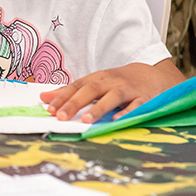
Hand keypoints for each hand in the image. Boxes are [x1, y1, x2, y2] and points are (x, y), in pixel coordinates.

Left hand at [40, 61, 179, 123]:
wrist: (151, 75)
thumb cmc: (117, 83)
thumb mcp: (94, 84)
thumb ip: (70, 92)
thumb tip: (43, 98)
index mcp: (97, 78)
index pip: (76, 87)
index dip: (62, 97)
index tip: (49, 109)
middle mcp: (110, 82)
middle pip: (90, 90)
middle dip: (75, 103)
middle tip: (61, 116)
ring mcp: (127, 89)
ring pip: (111, 97)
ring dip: (98, 108)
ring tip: (85, 120)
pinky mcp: (143, 98)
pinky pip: (135, 105)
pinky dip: (127, 112)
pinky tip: (118, 120)